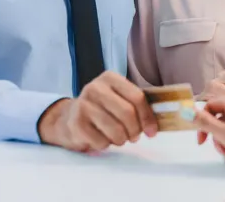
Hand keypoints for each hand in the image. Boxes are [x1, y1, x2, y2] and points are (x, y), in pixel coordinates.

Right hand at [38, 71, 157, 152]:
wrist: (68, 116)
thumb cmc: (102, 108)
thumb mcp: (118, 98)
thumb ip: (136, 105)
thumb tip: (156, 125)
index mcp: (110, 78)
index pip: (137, 97)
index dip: (148, 116)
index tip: (152, 131)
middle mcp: (95, 87)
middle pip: (127, 113)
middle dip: (135, 130)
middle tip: (134, 137)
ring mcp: (83, 104)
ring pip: (115, 130)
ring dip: (122, 140)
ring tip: (119, 138)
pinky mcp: (75, 123)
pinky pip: (101, 141)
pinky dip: (106, 145)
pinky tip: (102, 139)